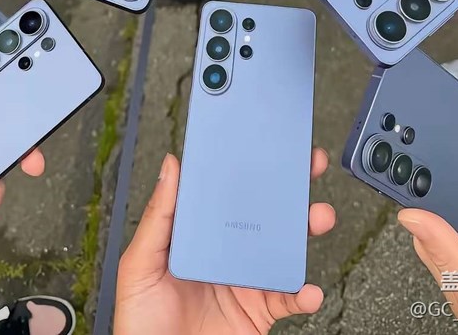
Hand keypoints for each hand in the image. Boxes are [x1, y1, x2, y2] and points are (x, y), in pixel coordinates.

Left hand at [115, 149, 334, 334]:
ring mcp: (246, 278)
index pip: (226, 192)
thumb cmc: (141, 323)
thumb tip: (171, 166)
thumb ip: (158, 217)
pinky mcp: (260, 309)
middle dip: (290, 186)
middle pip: (264, 211)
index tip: (263, 140)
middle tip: (306, 164)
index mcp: (199, 234)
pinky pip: (290, 295)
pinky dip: (305, 291)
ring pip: (285, 245)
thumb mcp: (139, 265)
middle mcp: (227, 250)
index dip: (246, 166)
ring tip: (318, 216)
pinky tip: (307, 286)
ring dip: (307, 227)